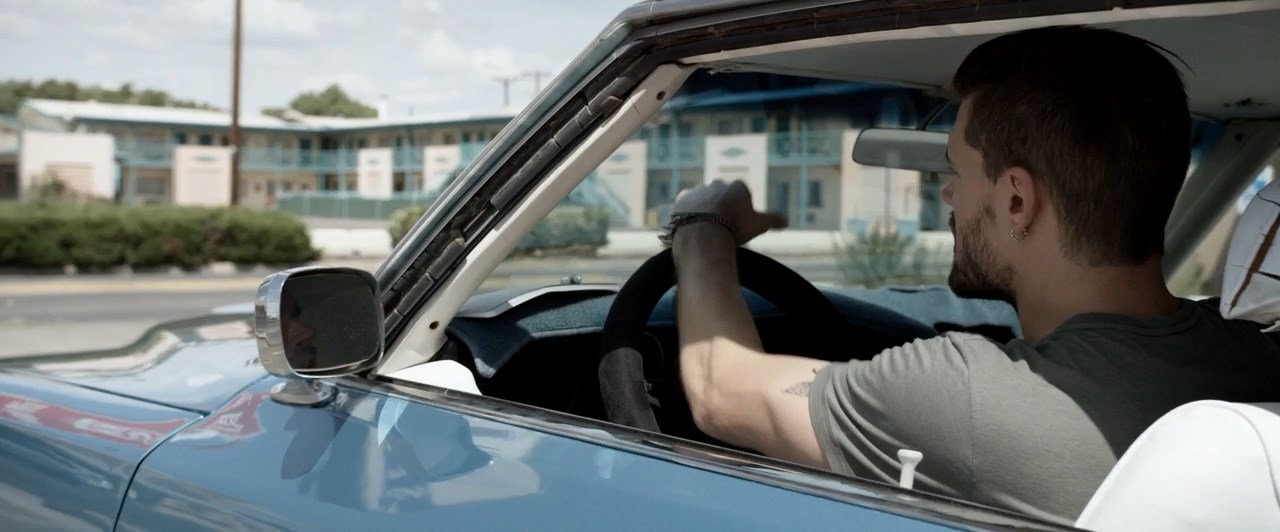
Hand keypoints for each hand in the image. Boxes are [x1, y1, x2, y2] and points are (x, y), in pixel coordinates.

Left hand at [673, 179, 787, 244]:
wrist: (704, 233)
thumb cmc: (736, 227)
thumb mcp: (759, 225)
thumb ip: (773, 220)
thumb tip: (786, 221)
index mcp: (738, 186)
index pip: (743, 195)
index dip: (742, 210)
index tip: (740, 224)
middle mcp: (718, 183)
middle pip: (723, 195)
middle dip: (723, 207)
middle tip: (723, 227)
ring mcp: (698, 189)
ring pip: (704, 199)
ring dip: (705, 209)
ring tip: (706, 229)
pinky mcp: (681, 199)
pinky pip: (686, 204)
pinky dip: (688, 212)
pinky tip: (691, 225)